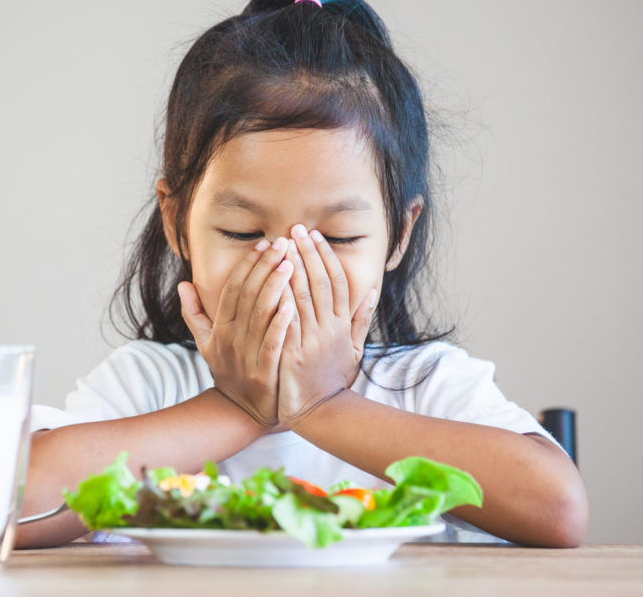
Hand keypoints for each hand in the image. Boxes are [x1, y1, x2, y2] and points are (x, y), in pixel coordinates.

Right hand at [178, 237, 295, 428]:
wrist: (240, 412)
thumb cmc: (228, 370)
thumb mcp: (205, 343)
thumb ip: (193, 313)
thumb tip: (182, 284)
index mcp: (220, 328)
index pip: (233, 288)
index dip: (247, 265)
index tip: (264, 244)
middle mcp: (231, 339)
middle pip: (248, 295)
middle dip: (265, 267)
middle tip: (283, 243)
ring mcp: (247, 356)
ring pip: (260, 315)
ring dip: (275, 287)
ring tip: (290, 263)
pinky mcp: (264, 373)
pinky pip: (272, 344)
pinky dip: (280, 324)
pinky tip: (291, 304)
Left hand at [276, 224, 376, 428]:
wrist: (321, 413)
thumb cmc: (333, 379)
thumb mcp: (354, 350)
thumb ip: (361, 320)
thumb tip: (371, 292)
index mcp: (342, 326)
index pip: (337, 282)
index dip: (325, 257)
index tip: (315, 236)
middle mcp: (329, 330)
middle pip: (319, 283)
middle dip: (307, 253)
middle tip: (295, 229)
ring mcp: (311, 341)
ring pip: (303, 296)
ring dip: (292, 267)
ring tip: (282, 244)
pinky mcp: (293, 354)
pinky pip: (285, 320)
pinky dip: (280, 297)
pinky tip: (271, 278)